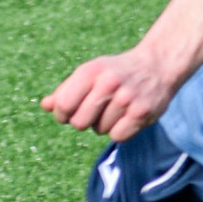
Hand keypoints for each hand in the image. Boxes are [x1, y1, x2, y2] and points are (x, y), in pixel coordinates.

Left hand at [42, 44, 176, 142]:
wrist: (157, 65)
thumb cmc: (115, 72)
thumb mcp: (90, 73)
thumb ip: (66, 90)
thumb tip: (45, 106)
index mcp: (91, 70)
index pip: (63, 105)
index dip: (62, 115)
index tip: (69, 113)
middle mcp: (108, 82)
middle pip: (79, 122)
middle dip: (83, 122)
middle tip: (95, 111)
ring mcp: (127, 97)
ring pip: (99, 130)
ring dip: (104, 124)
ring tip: (116, 108)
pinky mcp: (142, 112)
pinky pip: (118, 136)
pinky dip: (120, 131)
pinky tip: (127, 116)